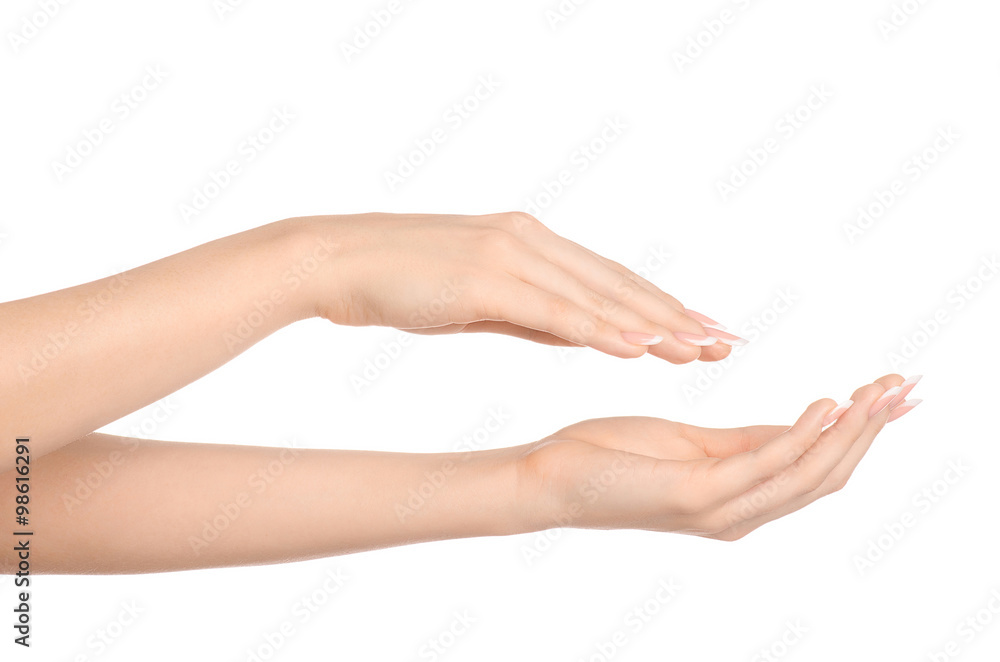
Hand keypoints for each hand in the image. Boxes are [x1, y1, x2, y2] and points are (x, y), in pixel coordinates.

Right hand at [295, 212, 743, 363]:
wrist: (339, 259)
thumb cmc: (404, 282)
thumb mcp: (480, 301)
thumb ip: (534, 315)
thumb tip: (586, 335)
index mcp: (531, 243)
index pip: (611, 278)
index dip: (660, 305)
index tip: (701, 328)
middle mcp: (530, 240)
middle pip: (618, 283)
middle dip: (676, 316)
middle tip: (726, 340)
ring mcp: (510, 255)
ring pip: (597, 296)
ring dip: (652, 325)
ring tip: (700, 350)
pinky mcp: (485, 276)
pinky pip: (554, 309)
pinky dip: (601, 329)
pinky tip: (638, 348)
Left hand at [515, 374, 922, 539]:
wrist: (550, 476)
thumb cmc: (611, 456)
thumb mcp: (690, 441)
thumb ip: (747, 440)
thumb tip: (807, 420)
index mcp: (739, 499)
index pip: (817, 467)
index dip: (862, 432)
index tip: (899, 394)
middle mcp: (739, 513)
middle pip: (826, 475)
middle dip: (872, 431)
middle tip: (909, 387)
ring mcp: (719, 509)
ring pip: (807, 474)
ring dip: (850, 431)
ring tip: (879, 389)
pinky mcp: (693, 496)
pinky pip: (763, 464)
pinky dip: (802, 434)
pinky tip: (825, 404)